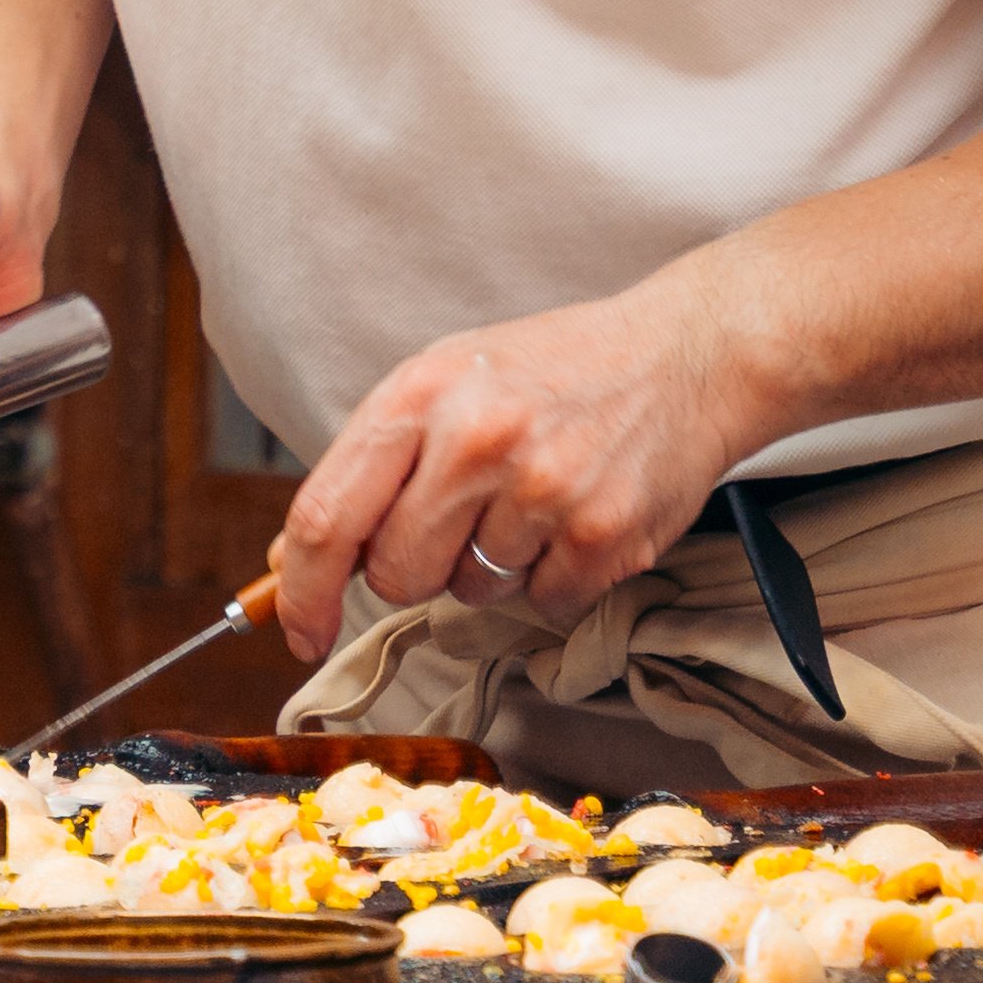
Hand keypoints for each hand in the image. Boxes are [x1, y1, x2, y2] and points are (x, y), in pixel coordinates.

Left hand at [275, 281, 762, 663]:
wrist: (688, 352)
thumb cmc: (556, 372)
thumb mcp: (446, 384)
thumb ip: (371, 466)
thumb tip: (294, 558)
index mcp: (419, 394)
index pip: (327, 518)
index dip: (302, 591)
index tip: (299, 630)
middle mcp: (475, 438)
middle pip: (395, 573)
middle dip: (418, 568)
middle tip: (466, 518)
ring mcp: (542, 487)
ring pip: (470, 592)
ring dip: (495, 566)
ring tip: (536, 497)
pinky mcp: (602, 533)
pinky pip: (541, 603)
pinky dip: (555, 577)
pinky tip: (578, 516)